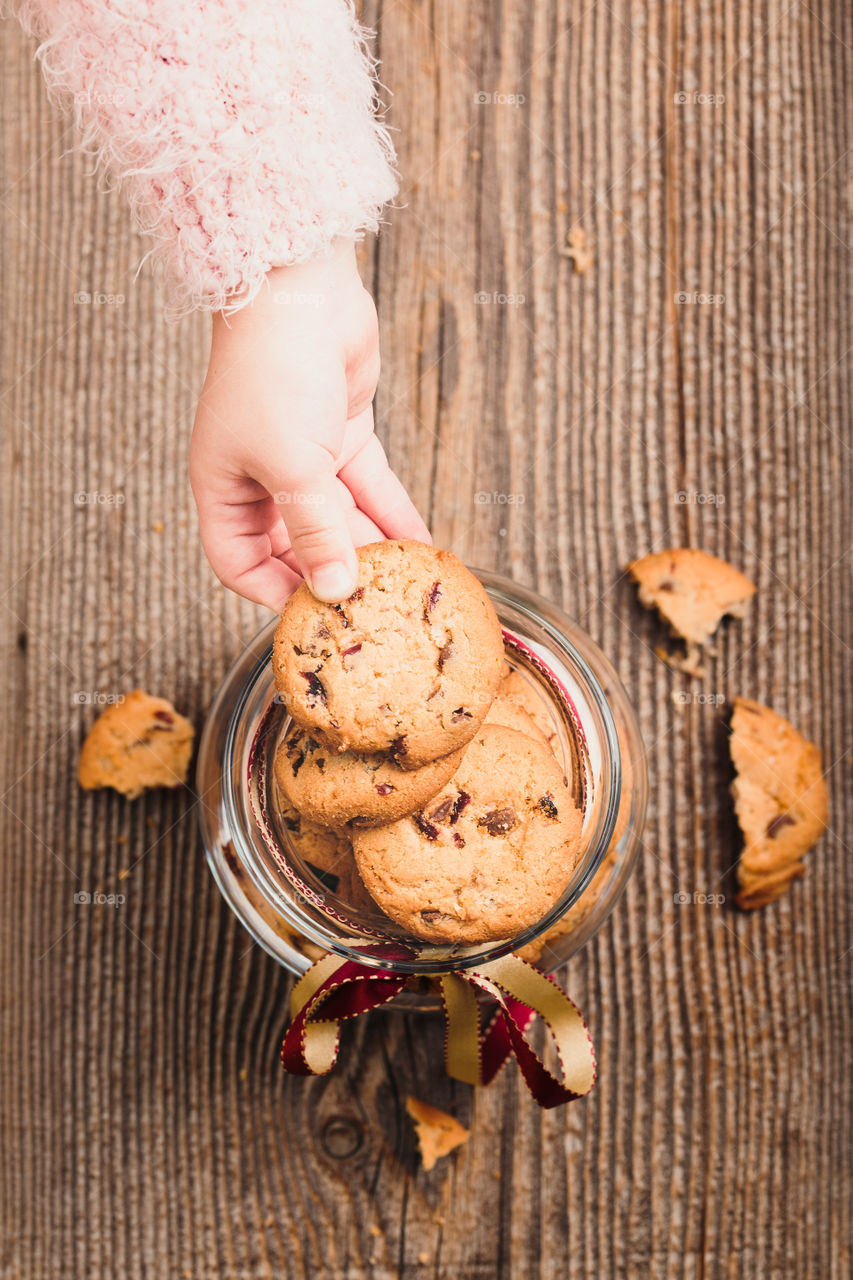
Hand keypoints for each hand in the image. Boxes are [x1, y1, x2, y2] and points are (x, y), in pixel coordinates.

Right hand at [189, 239, 429, 607]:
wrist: (300, 288)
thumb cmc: (273, 372)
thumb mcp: (292, 466)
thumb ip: (316, 533)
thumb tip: (335, 591)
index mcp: (223, 487)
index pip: (239, 562)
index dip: (272, 593)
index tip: (316, 617)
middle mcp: (260, 476)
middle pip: (297, 545)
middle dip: (334, 572)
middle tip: (374, 604)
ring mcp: (305, 455)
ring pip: (341, 518)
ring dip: (372, 546)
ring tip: (406, 580)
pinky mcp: (343, 434)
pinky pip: (370, 487)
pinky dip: (394, 513)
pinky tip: (422, 542)